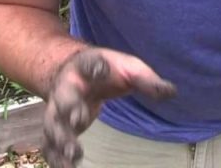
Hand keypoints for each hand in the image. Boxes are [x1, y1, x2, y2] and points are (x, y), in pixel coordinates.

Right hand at [41, 47, 176, 167]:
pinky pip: (50, 144)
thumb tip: (171, 92)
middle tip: (78, 120)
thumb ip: (146, 80)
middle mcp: (66, 88)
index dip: (95, 66)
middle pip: (64, 99)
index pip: (89, 63)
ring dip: (61, 140)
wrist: (72, 72)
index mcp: (85, 67)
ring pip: (53, 125)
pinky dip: (55, 157)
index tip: (100, 69)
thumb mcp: (128, 68)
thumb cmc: (106, 71)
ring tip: (73, 156)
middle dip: (69, 109)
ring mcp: (57, 109)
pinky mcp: (56, 127)